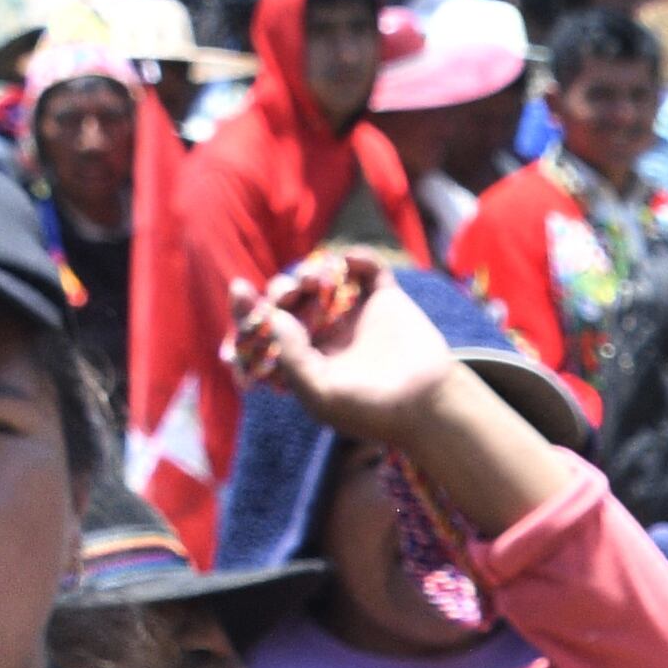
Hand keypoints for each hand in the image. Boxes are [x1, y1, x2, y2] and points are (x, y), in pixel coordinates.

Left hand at [226, 248, 474, 445]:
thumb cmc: (371, 410)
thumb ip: (291, 356)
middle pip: (288, 299)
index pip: (264, 329)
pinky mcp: (384, 301)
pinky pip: (366, 269)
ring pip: (320, 280)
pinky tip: (348, 260)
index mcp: (302, 359)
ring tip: (314, 281)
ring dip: (308, 272)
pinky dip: (357, 257)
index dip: (247, 309)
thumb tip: (275, 315)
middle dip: (280, 290)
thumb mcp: (319, 393)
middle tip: (288, 294)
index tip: (240, 289)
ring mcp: (354, 314)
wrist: (428, 405)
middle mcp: (325, 334)